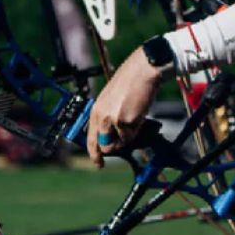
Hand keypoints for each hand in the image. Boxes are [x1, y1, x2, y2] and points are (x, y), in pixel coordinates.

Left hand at [86, 47, 164, 167]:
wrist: (143, 70)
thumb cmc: (131, 82)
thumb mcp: (112, 100)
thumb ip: (109, 117)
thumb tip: (114, 137)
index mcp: (96, 110)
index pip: (91, 139)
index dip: (94, 154)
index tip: (98, 163)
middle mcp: (101, 116)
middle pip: (105, 146)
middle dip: (116, 146)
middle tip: (125, 139)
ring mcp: (112, 119)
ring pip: (121, 142)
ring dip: (129, 136)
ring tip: (134, 118)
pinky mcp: (126, 121)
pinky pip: (133, 135)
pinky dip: (138, 129)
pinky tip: (140, 114)